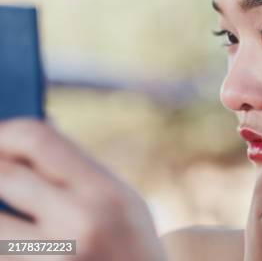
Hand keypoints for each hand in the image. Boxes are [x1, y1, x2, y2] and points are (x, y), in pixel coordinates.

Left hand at [0, 119, 165, 260]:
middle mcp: (79, 224)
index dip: (6, 133)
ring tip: (13, 215)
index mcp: (105, 192)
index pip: (40, 140)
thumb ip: (76, 171)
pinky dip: (5, 243)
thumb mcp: (121, 199)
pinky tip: (18, 240)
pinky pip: (2, 252)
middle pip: (2, 176)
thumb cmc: (129, 244)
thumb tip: (18, 142)